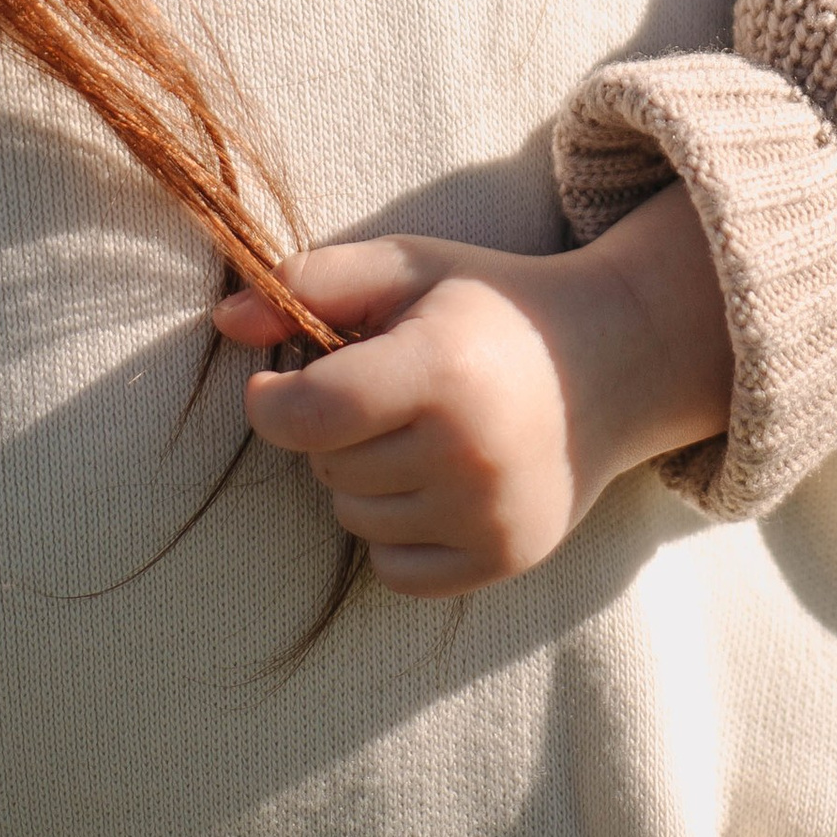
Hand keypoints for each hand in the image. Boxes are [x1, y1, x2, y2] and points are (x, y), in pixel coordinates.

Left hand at [211, 179, 732, 595]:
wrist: (611, 361)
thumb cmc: (492, 307)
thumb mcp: (410, 268)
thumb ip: (314, 283)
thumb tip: (225, 319)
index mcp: (440, 368)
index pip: (310, 415)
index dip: (273, 403)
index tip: (276, 385)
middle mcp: (467, 452)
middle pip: (327, 467)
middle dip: (335, 430)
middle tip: (386, 393)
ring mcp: (489, 514)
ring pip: (353, 519)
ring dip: (363, 480)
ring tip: (417, 433)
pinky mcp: (503, 558)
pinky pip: (394, 569)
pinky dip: (395, 532)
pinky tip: (435, 482)